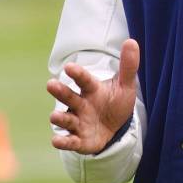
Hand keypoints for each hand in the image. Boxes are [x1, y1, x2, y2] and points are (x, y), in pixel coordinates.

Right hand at [47, 39, 139, 154]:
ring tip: (54, 116)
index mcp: (92, 89)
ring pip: (66, 119)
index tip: (69, 67)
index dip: (77, 73)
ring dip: (60, 118)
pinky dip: (63, 141)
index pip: (84, 79)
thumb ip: (128, 66)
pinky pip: (70, 141)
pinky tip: (56, 140)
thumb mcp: (126, 85)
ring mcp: (78, 122)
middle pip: (68, 96)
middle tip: (51, 84)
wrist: (116, 128)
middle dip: (60, 91)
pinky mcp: (79, 140)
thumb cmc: (116, 103)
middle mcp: (81, 104)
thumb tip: (131, 41)